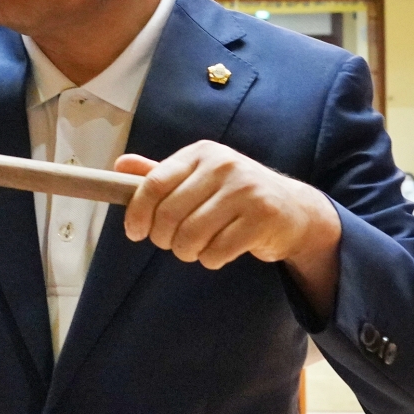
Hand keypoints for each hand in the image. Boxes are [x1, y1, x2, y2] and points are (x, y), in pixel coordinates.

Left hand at [118, 140, 342, 317]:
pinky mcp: (262, 217)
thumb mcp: (198, 178)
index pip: (154, 184)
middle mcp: (223, 165)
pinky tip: (220, 252)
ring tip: (198, 248)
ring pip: (191, 236)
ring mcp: (245, 190)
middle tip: (173, 244)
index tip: (135, 232)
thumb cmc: (235, 196)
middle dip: (164, 239)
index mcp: (201, 153)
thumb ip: (160, 174)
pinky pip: (217, 252)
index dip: (137, 213)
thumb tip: (119, 166)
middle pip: (169, 215)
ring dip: (187, 252)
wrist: (293, 210)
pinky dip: (211, 260)